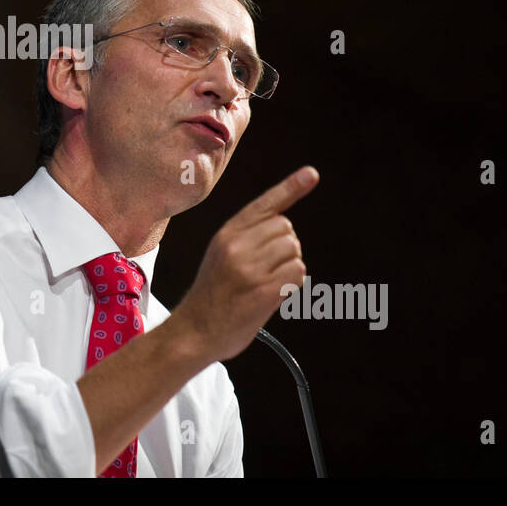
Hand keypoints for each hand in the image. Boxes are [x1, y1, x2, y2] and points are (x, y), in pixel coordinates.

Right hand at [172, 166, 319, 361]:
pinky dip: (291, 284)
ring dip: (289, 267)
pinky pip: (297, 274)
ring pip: (294, 251)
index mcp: (226, 234)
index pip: (265, 205)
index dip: (291, 187)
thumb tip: (285, 227)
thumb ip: (247, 238)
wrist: (193, 332)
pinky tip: (272, 295)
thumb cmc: (212, 295)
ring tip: (267, 283)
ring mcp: (250, 269)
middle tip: (267, 268)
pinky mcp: (263, 291)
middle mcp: (237, 246)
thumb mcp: (220, 256)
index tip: (312, 173)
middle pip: (286, 229)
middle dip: (285, 247)